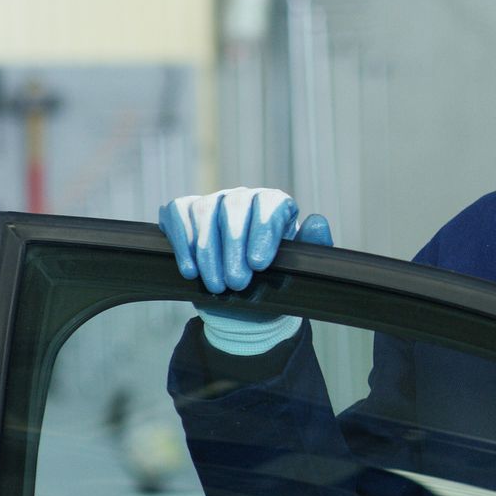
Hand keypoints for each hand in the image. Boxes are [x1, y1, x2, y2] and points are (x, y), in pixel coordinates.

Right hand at [159, 187, 332, 293]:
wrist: (241, 298)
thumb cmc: (272, 278)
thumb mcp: (296, 268)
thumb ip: (311, 246)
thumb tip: (317, 222)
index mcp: (274, 204)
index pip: (270, 204)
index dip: (263, 232)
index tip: (259, 264)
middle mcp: (242, 197)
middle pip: (235, 207)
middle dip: (234, 247)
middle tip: (237, 283)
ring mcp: (212, 201)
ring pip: (205, 212)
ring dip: (208, 252)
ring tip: (216, 286)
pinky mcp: (183, 210)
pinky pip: (178, 215)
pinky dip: (182, 243)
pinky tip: (189, 271)